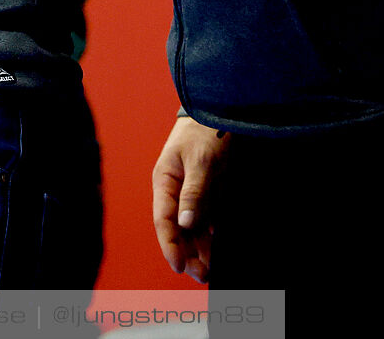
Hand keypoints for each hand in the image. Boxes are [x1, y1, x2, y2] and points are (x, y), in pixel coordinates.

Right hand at [152, 115, 227, 281]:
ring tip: (208, 269)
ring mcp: (192, 190)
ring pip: (193, 226)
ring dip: (200, 247)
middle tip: (200, 275)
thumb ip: (194, 193)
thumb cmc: (205, 131)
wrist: (219, 110)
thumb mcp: (200, 161)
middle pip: (178, 228)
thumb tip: (185, 223)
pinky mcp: (208, 190)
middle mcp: (176, 189)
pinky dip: (210, 234)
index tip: (178, 265)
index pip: (164, 219)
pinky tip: (216, 248)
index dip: (169, 244)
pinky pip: (207, 218)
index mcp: (165, 180)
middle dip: (186, 252)